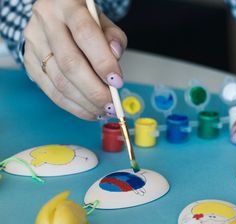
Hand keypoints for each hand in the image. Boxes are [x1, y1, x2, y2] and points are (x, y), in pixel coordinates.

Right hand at [23, 0, 127, 119]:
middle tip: (112, 105)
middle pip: (70, 63)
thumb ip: (113, 36)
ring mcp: (33, 43)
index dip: (103, 61)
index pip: (85, 34)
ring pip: (59, 81)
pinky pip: (51, 91)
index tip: (117, 82)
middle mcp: (46, 22)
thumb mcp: (102, 20)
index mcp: (66, 4)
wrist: (55, 15)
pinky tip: (89, 111)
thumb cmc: (83, 19)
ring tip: (104, 111)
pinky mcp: (29, 62)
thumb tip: (116, 54)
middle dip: (94, 90)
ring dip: (85, 103)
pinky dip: (73, 106)